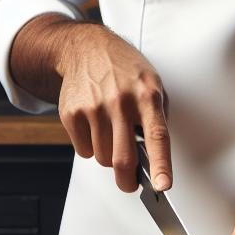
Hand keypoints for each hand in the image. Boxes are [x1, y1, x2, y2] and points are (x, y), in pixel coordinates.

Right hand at [55, 25, 170, 192]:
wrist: (86, 47)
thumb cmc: (124, 68)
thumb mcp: (152, 84)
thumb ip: (156, 117)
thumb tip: (156, 157)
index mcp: (146, 95)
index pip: (157, 136)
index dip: (161, 165)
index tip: (163, 186)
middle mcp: (120, 102)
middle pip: (123, 159)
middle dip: (127, 181)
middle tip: (130, 182)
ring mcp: (93, 108)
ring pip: (102, 159)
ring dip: (108, 155)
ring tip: (110, 131)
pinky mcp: (71, 113)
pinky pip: (83, 151)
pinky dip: (90, 146)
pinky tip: (94, 124)